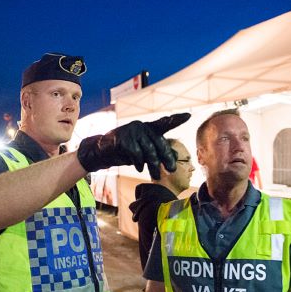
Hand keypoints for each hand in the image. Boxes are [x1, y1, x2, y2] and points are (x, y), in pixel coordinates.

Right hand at [76, 113, 190, 179]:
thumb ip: (157, 152)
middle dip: (166, 158)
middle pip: (159, 143)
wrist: (102, 152)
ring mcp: (132, 131)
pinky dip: (139, 163)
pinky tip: (139, 168)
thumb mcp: (143, 152)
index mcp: (148, 128)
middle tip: (171, 170)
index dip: (176, 119)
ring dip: (153, 165)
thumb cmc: (125, 151)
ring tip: (155, 175)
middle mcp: (141, 126)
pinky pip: (137, 154)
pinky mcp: (124, 139)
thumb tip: (174, 156)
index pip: (164, 124)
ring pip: (149, 151)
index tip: (188, 116)